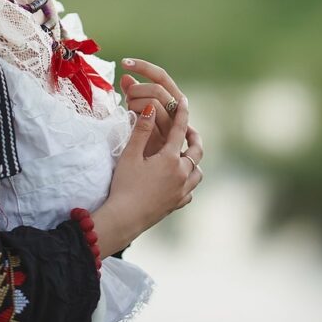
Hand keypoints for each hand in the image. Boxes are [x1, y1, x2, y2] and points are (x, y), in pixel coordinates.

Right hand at [94, 96, 204, 253]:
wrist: (124, 219)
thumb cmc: (125, 185)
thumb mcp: (130, 155)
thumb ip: (141, 130)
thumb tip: (151, 108)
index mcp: (170, 159)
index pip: (180, 130)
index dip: (182, 114)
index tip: (184, 102)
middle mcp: (181, 174)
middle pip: (196, 152)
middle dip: (194, 139)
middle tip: (189, 131)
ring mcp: (181, 191)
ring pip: (197, 173)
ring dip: (194, 162)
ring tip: (185, 157)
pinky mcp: (177, 204)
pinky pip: (190, 191)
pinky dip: (187, 182)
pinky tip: (178, 181)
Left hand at [119, 57, 190, 157]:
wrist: (145, 175)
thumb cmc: (142, 144)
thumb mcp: (136, 115)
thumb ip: (133, 96)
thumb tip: (125, 76)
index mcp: (171, 101)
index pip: (160, 76)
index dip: (143, 66)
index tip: (124, 62)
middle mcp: (176, 110)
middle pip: (158, 87)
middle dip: (137, 89)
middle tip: (125, 100)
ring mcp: (173, 125)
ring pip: (155, 102)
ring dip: (136, 102)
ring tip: (128, 112)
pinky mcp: (167, 139)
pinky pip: (150, 119)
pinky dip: (136, 115)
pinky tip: (130, 119)